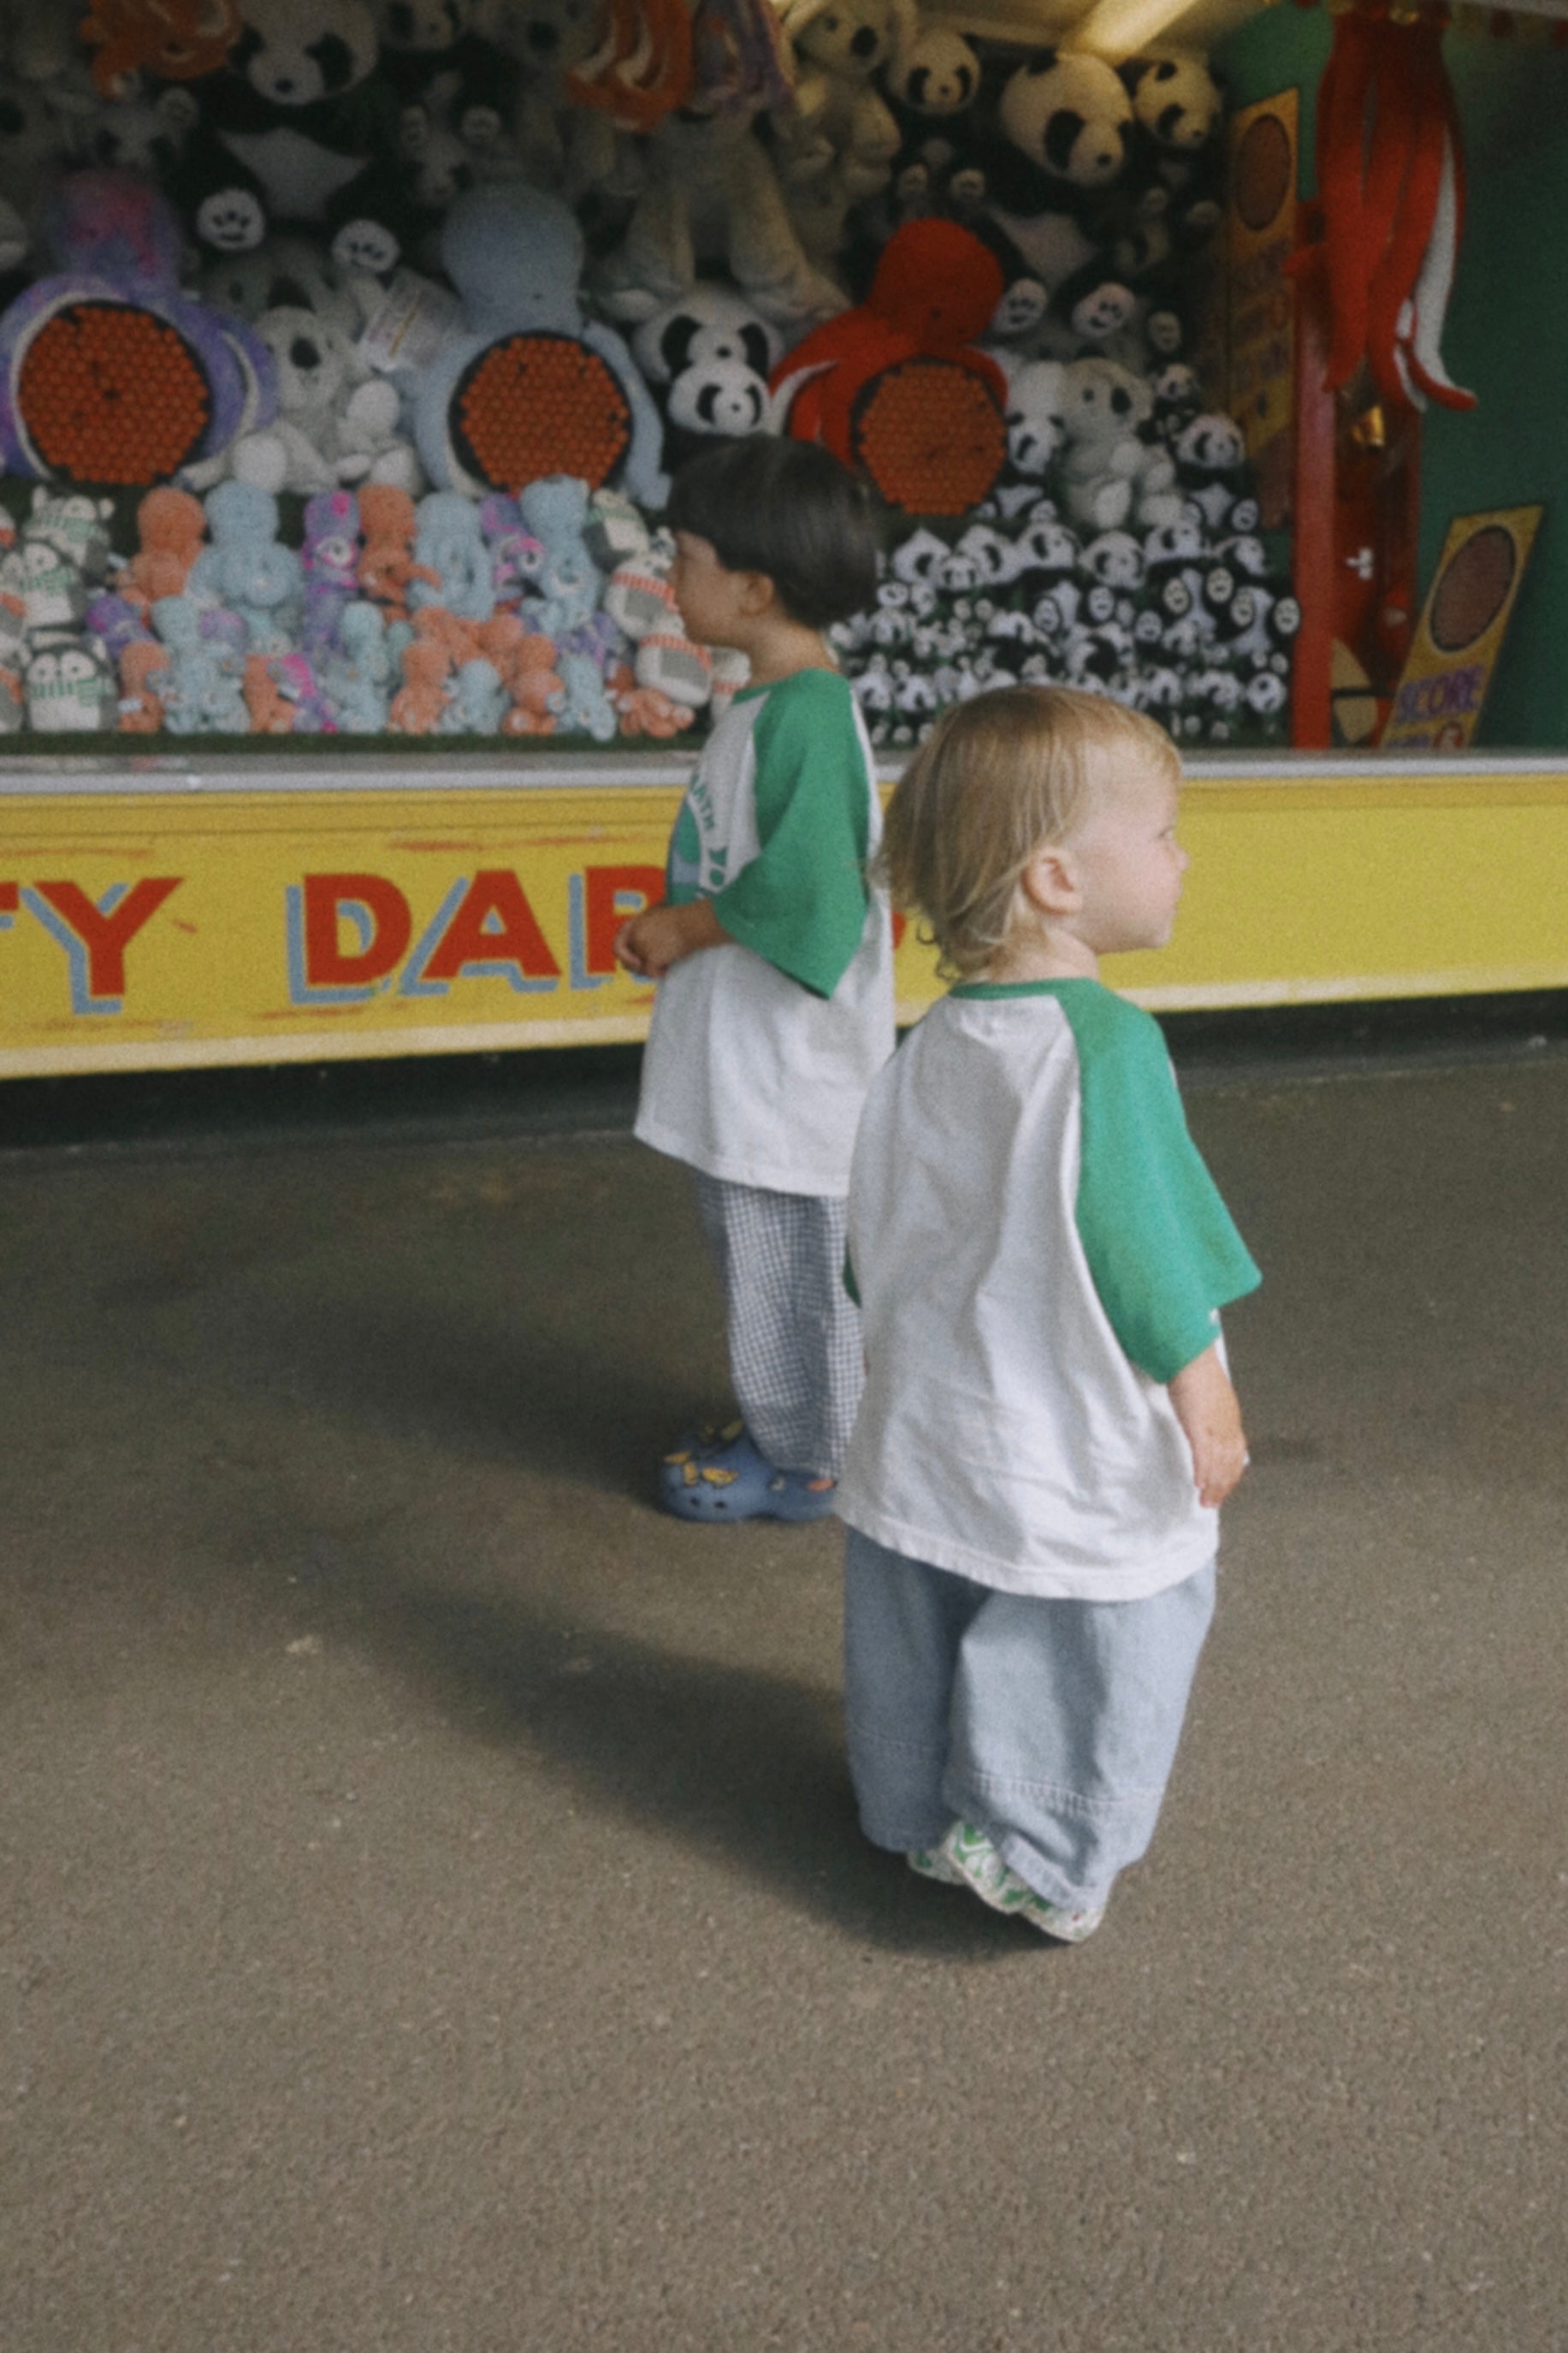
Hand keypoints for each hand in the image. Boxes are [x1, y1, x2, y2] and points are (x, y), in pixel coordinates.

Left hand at [613, 898, 728, 979]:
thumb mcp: (656, 918)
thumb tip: (638, 954)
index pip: (618, 943)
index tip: (633, 961)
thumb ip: (643, 931)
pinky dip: (659, 974)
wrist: (694, 923)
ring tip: (665, 963)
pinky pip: (650, 973)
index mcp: (634, 923)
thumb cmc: (682, 920)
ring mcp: (642, 946)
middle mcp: (634, 934)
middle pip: (626, 960)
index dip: (623, 955)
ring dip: (651, 969)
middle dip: (636, 967)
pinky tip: (667, 970)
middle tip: (647, 969)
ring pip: (640, 969)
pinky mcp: (651, 957)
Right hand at [1167, 1343, 1248, 1509]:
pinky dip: (1201, 1471)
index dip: (1231, 1474)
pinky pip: (1202, 1454)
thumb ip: (1209, 1410)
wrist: (1189, 1355)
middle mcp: (1227, 1424)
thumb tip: (1203, 1421)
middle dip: (1222, 1487)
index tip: (1224, 1488)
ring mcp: (1214, 1425)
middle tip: (1213, 1504)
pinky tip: (1197, 1484)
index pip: (1236, 1454)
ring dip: (1213, 1486)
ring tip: (1205, 1502)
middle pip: (1229, 1463)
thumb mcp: (1207, 1394)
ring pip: (1217, 1463)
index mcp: (1231, 1418)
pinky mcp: (1198, 1424)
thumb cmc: (1194, 1369)